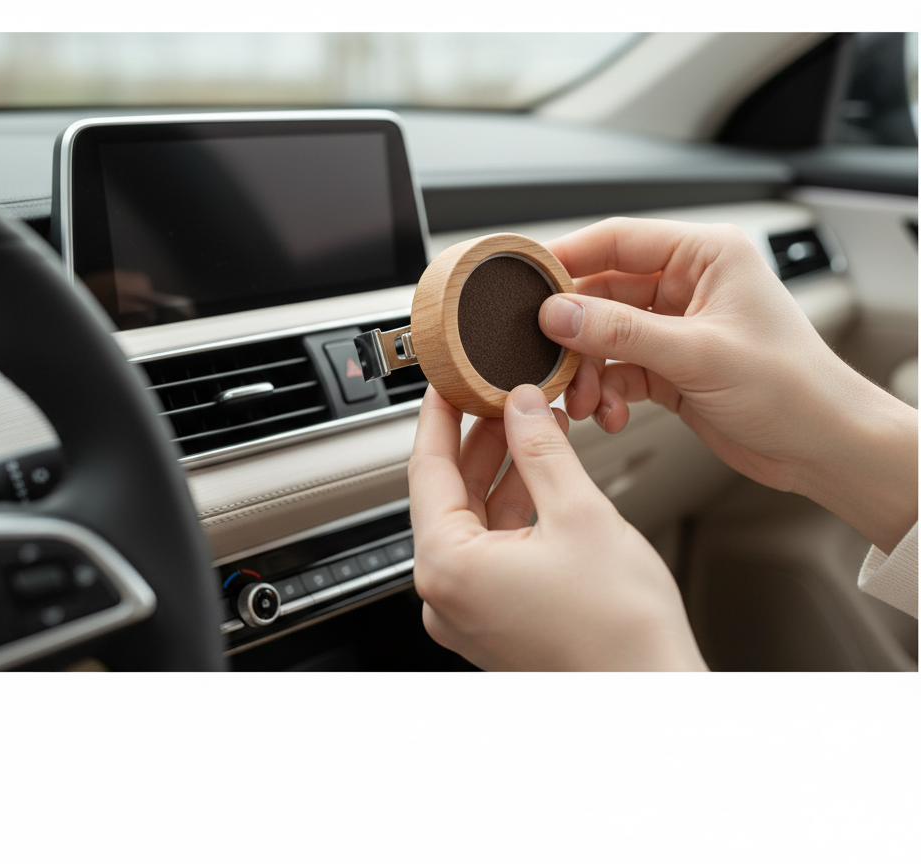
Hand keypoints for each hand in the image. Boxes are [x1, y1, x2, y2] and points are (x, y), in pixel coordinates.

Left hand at [408, 383, 705, 670]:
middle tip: (500, 395)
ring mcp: (470, 612)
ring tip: (531, 426)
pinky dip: (513, 510)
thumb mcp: (578, 512)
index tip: (446, 382)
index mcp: (448, 567)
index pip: (427, 469)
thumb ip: (541, 449)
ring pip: (473, 521)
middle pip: (449, 494)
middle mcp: (446, 595)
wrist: (654, 698)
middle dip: (479, 440)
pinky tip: (540, 476)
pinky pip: (491, 550)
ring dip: (501, 472)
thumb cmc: (620, 631)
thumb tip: (521, 406)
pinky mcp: (496, 620)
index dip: (439, 417)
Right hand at [541, 218, 916, 552]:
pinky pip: (617, 369)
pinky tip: (608, 411)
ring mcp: (675, 328)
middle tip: (549, 356)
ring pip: (604, 336)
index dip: (569, 257)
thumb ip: (621, 331)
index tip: (527, 278)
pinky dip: (605, 391)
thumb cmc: (793, 388)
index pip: (618, 240)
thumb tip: (557, 313)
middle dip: (574, 331)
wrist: (823, 448)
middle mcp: (687, 285)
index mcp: (706, 256)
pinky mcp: (669, 367)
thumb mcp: (698, 353)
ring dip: (586, 369)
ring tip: (583, 397)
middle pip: (603, 293)